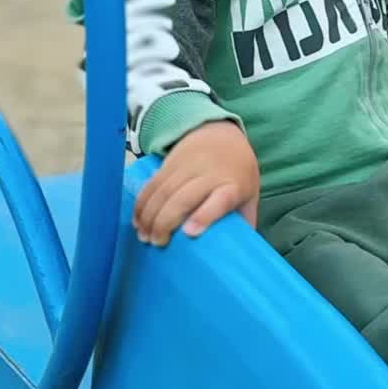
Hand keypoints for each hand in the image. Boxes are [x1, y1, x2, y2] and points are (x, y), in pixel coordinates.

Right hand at [133, 120, 259, 245]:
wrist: (222, 133)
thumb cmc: (238, 173)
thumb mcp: (250, 194)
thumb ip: (244, 221)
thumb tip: (237, 255)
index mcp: (233, 185)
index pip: (220, 200)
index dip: (205, 215)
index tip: (190, 233)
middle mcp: (209, 174)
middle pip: (182, 198)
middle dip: (165, 222)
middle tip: (158, 244)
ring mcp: (187, 166)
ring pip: (162, 191)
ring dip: (149, 216)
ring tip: (144, 236)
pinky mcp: (169, 162)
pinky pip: (151, 184)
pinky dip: (141, 203)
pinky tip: (137, 220)